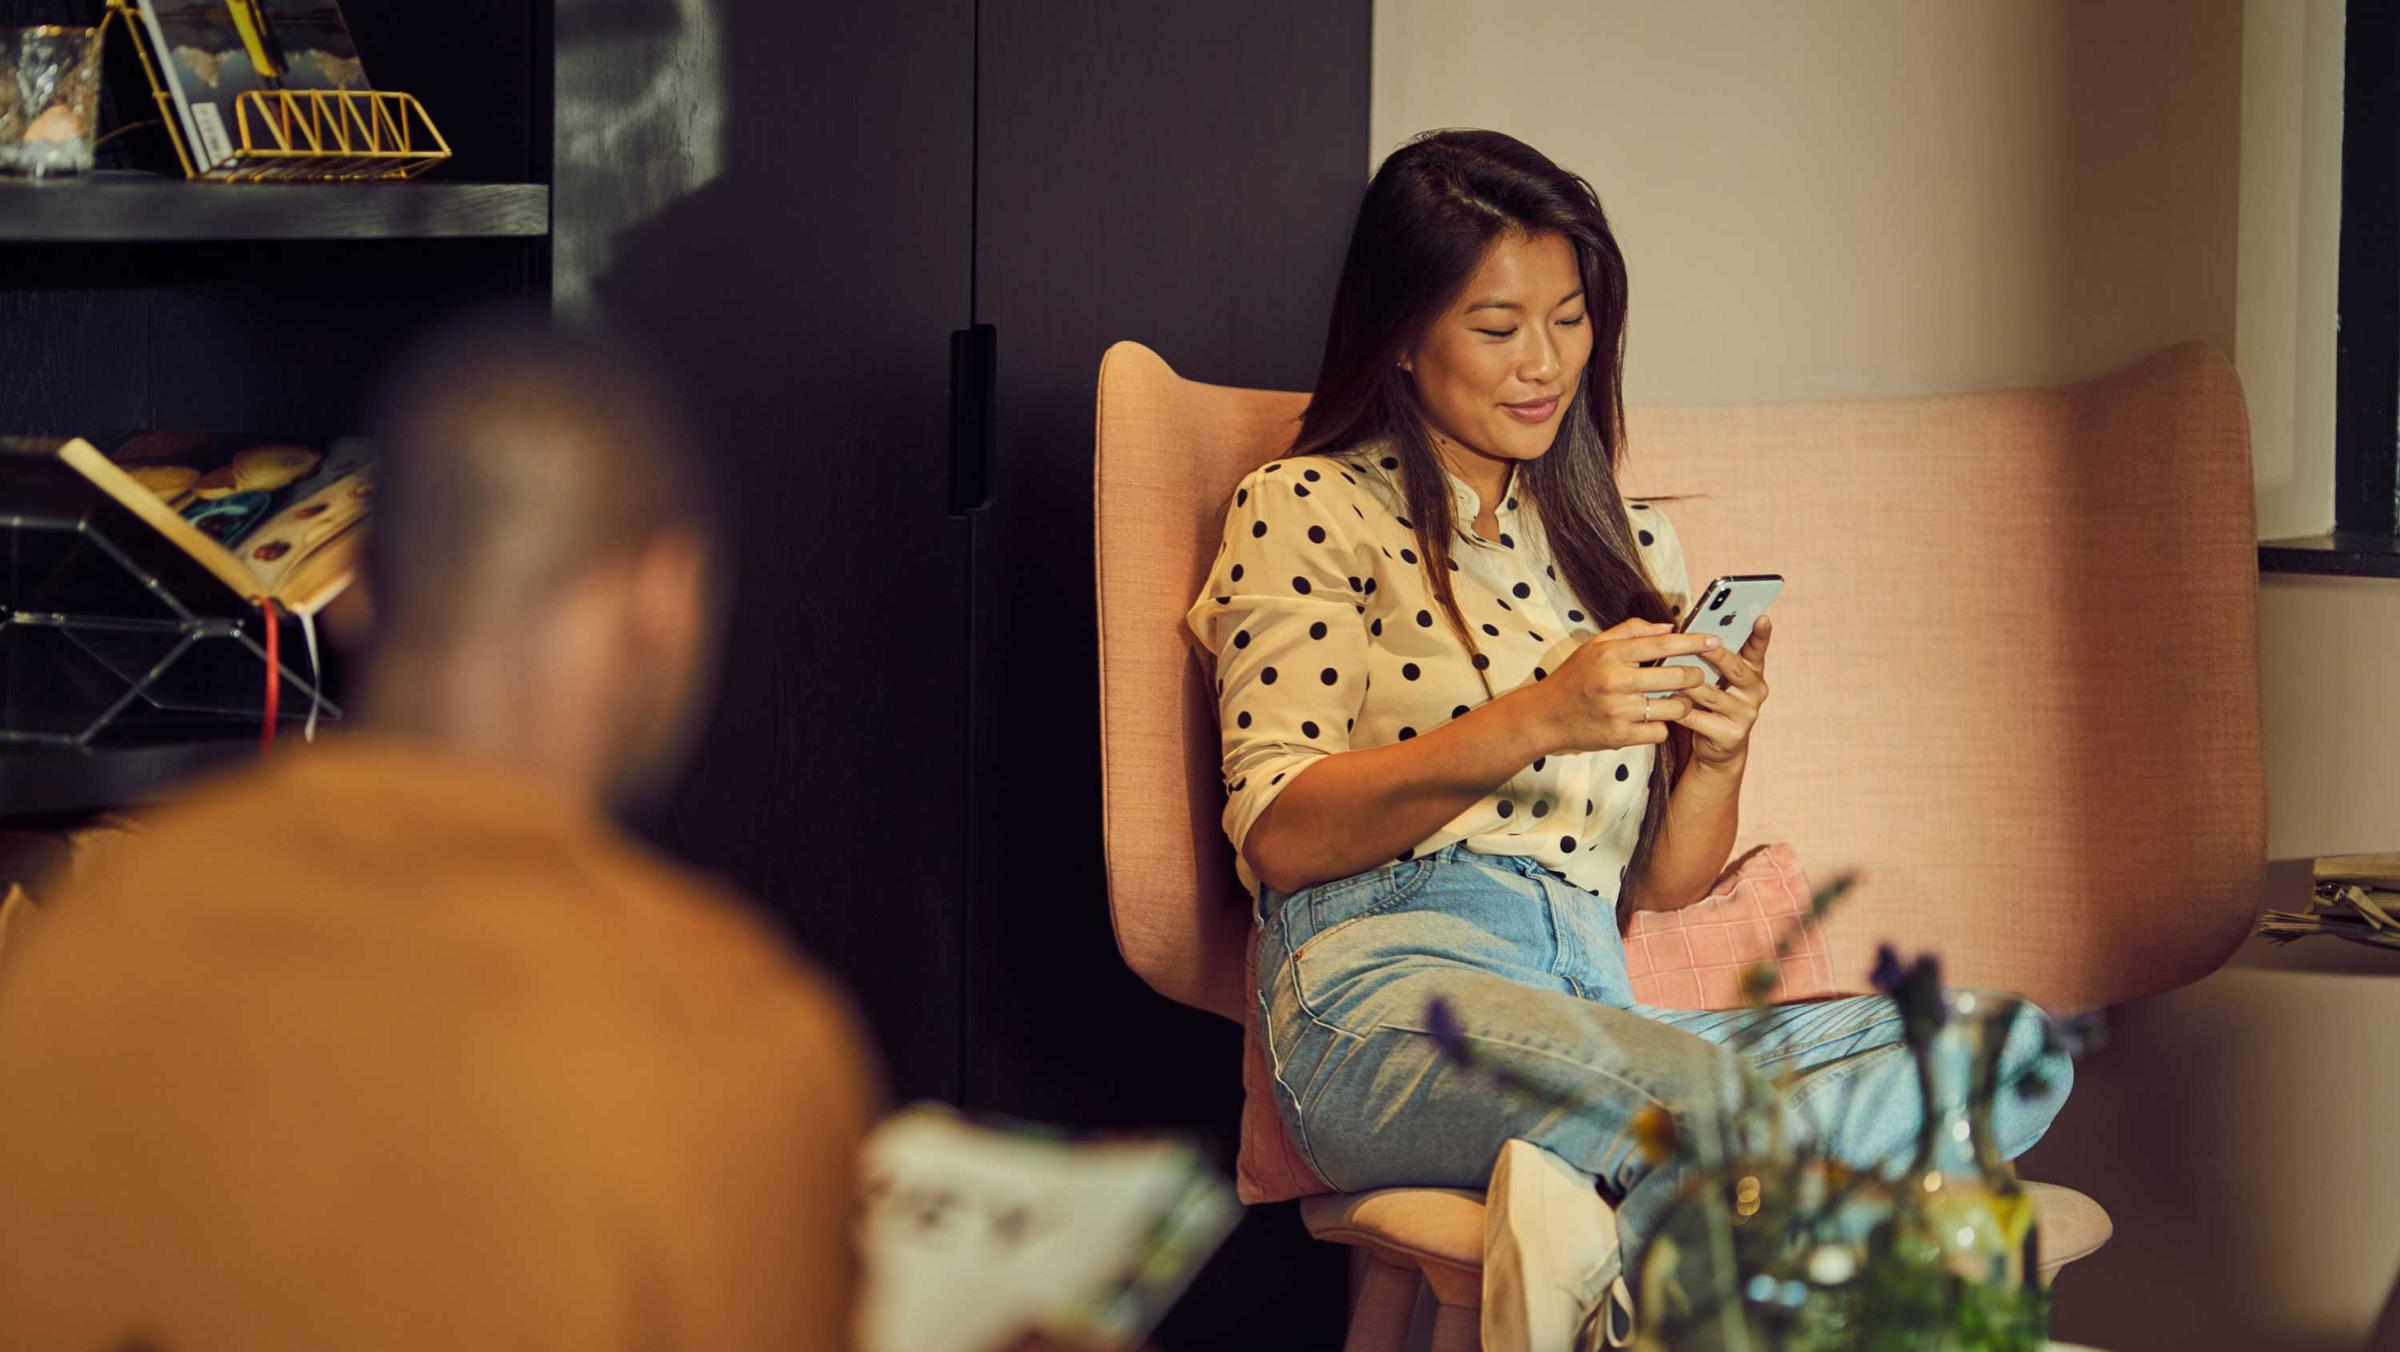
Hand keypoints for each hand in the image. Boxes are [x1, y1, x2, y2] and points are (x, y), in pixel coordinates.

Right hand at [1526, 615, 1720, 754]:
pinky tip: (1652, 720)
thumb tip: (1670, 628)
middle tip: (1695, 676)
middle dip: (1695, 676)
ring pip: (1675, 707)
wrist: (1546, 716)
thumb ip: (1632, 631)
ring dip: (1682, 704)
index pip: (1662, 644)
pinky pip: (1660, 731)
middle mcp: (1615, 681)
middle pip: (1677, 676)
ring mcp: (1619, 711)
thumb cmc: (1575, 677)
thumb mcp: (1595, 646)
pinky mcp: (1620, 736)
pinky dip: (1661, 726)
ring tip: (1675, 699)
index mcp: (1610, 654)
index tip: (1715, 640)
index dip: (1693, 642)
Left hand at [1679, 613, 1771, 770]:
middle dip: (1719, 656)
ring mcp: (1745, 715)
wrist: (1718, 747)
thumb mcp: (1717, 678)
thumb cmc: (1711, 702)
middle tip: (1704, 644)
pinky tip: (1666, 701)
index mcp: (1753, 672)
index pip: (1757, 649)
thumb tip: (1685, 631)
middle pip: (1736, 670)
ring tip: (1670, 673)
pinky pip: (1698, 718)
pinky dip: (1680, 709)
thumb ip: (1709, 656)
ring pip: (1712, 695)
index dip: (1761, 634)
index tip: (1762, 617)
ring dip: (1689, 684)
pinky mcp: (1730, 735)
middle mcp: (1754, 692)